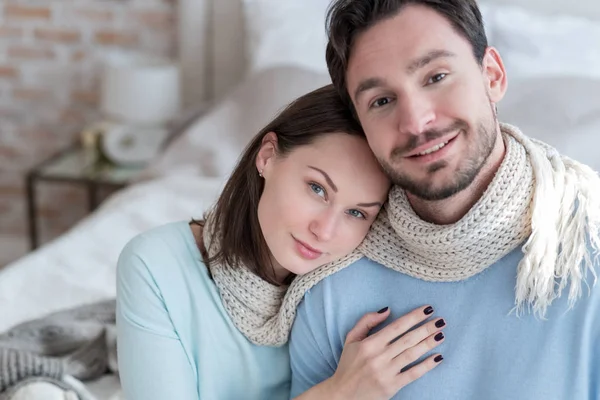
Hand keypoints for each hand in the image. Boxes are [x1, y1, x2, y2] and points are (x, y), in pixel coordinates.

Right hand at [328, 305, 444, 399]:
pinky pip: (413, 374)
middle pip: (408, 339)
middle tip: (441, 320)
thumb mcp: (351, 339)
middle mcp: (379, 356)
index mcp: (370, 343)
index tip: (427, 309)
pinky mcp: (392, 386)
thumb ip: (367, 321)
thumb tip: (387, 310)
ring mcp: (387, 372)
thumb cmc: (348, 365)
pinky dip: (426, 366)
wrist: (342, 394)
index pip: (397, 326)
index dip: (414, 317)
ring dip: (428, 343)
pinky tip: (437, 357)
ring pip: (412, 354)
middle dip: (426, 328)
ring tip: (441, 334)